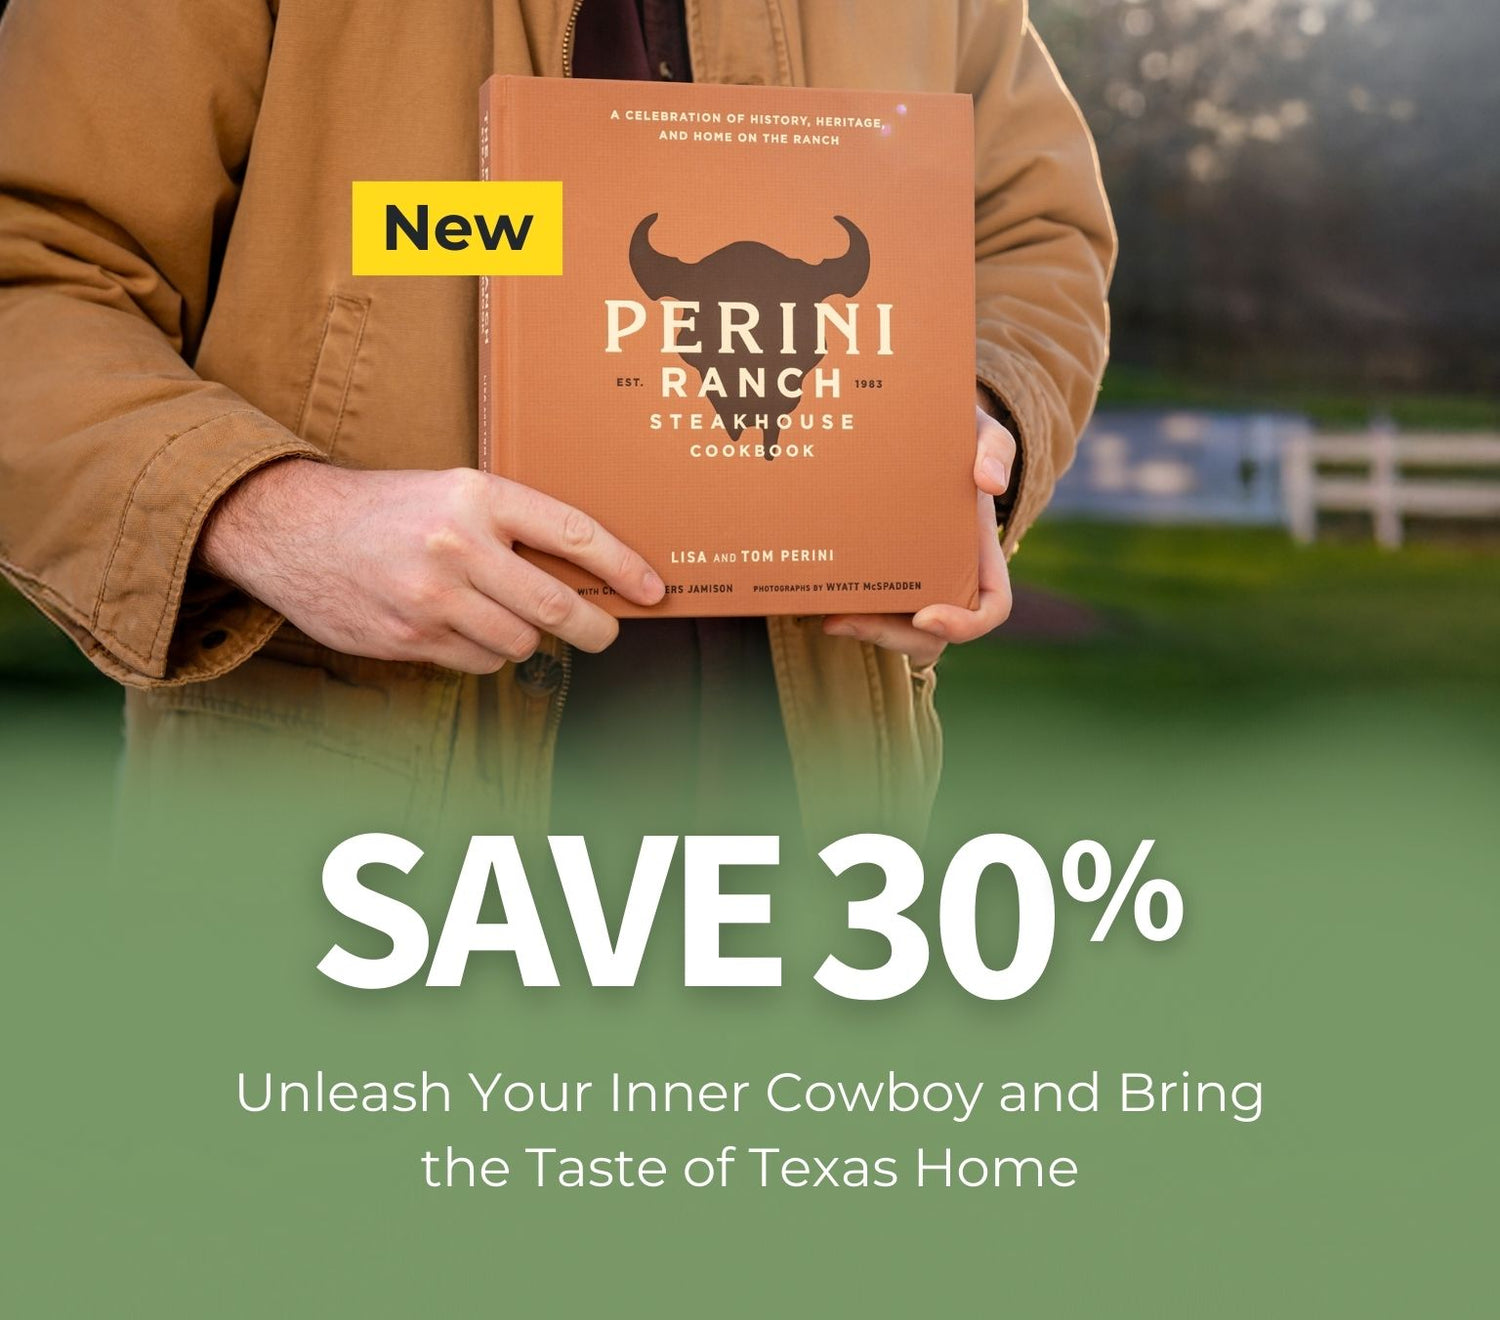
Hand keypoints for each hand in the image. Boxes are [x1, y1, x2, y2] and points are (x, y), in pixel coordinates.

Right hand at [198, 460, 664, 672]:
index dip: (622, 567)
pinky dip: (481, 653)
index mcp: (477, 496)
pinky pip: (476, 662)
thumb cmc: (386, 510)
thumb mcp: (452, 492)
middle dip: (594, 629)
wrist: (291, 529)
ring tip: (499, 614)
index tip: (651, 590)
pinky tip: (455, 627)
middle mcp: (457, 545)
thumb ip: (512, 525)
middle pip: (557, 607)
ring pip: (519, 642)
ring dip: (524, 638)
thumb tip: (587, 574)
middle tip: (605, 633)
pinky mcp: (408, 636)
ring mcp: (431, 597)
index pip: (572, 534)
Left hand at [822, 394, 1014, 666]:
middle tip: (851, 621)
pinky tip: (816, 598)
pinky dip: (847, 611)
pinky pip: (867, 608)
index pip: (990, 608)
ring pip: (895, 631)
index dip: (965, 625)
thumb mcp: (982, 433)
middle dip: (894, 638)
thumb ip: (996, 449)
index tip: (925, 615)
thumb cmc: (955, 436)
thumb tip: (991, 483)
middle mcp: (948, 578)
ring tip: (831, 618)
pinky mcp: (877, 573)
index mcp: (980, 556)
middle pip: (932, 636)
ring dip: (865, 631)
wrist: (913, 429)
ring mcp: (911, 581)